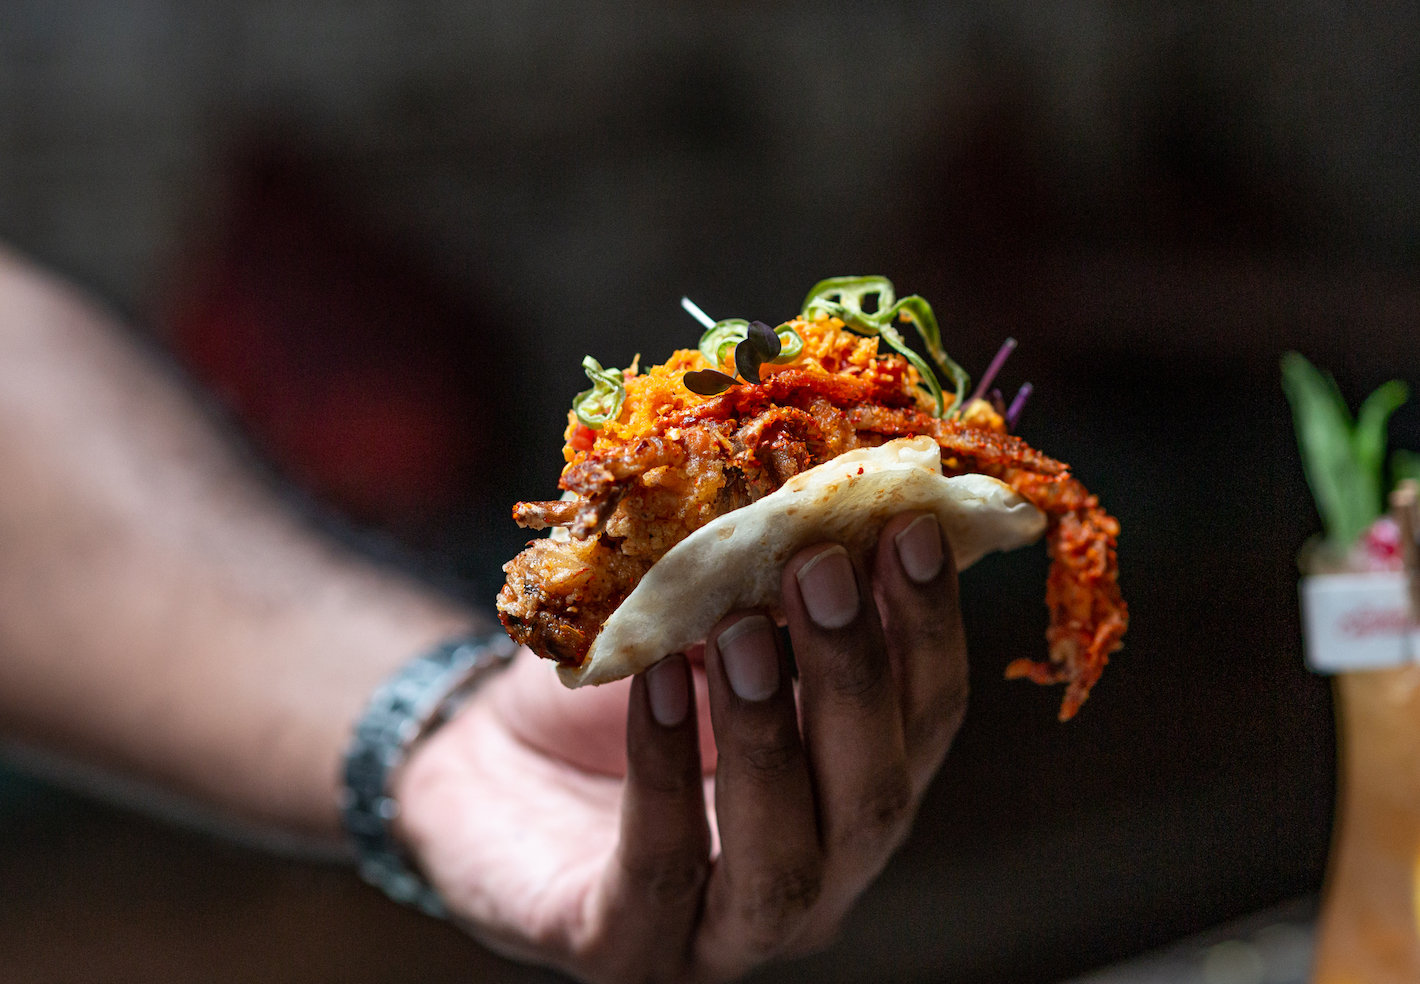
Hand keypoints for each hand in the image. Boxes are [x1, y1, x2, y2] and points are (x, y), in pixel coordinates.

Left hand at [393, 510, 967, 982]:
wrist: (480, 758)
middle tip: (821, 570)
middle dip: (855, 680)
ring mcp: (722, 934)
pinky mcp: (624, 951)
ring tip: (740, 628)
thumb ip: (778, 592)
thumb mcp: (708, 628)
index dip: (928, 628)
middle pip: (873, 801)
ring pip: (783, 863)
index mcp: (854, 795)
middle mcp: (816, 881)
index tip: (907, 526)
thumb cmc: (624, 688)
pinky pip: (656, 872)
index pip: (926, 724)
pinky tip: (654, 685)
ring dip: (770, 738)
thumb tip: (839, 493)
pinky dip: (659, 773)